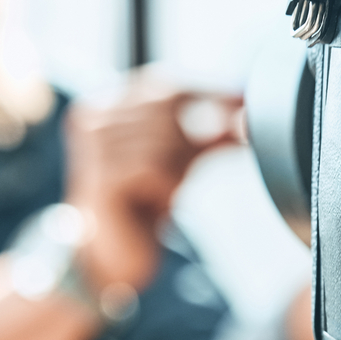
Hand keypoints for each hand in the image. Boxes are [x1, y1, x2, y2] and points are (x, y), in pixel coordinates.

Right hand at [65, 76, 241, 291]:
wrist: (116, 254)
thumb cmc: (144, 201)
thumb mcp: (181, 158)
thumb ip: (211, 132)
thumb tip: (248, 109)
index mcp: (105, 104)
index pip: (163, 85)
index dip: (206, 92)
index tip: (243, 99)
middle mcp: (92, 118)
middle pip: (167, 109)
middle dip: (192, 139)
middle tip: (188, 171)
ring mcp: (91, 147)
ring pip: (165, 139)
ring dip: (177, 169)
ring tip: (163, 192)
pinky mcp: (100, 177)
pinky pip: (154, 167)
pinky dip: (167, 186)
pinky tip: (157, 202)